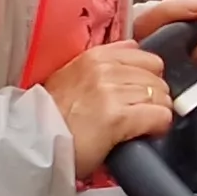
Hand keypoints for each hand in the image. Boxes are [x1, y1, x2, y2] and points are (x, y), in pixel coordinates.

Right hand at [44, 40, 172, 177]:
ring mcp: (111, 92)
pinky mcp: (118, 117)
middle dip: (153, 96)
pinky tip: (143, 134)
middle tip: (139, 114)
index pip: (144, 56)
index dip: (146, 77)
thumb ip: (101, 63)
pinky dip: (157, 127)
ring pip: (161, 96)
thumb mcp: (70, 77)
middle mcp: (104, 70)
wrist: (34, 144)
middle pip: (156, 76)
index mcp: (94, 57)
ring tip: (139, 126)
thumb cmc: (52, 117)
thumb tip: (134, 51)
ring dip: (155, 113)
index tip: (137, 94)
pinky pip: (160, 116)